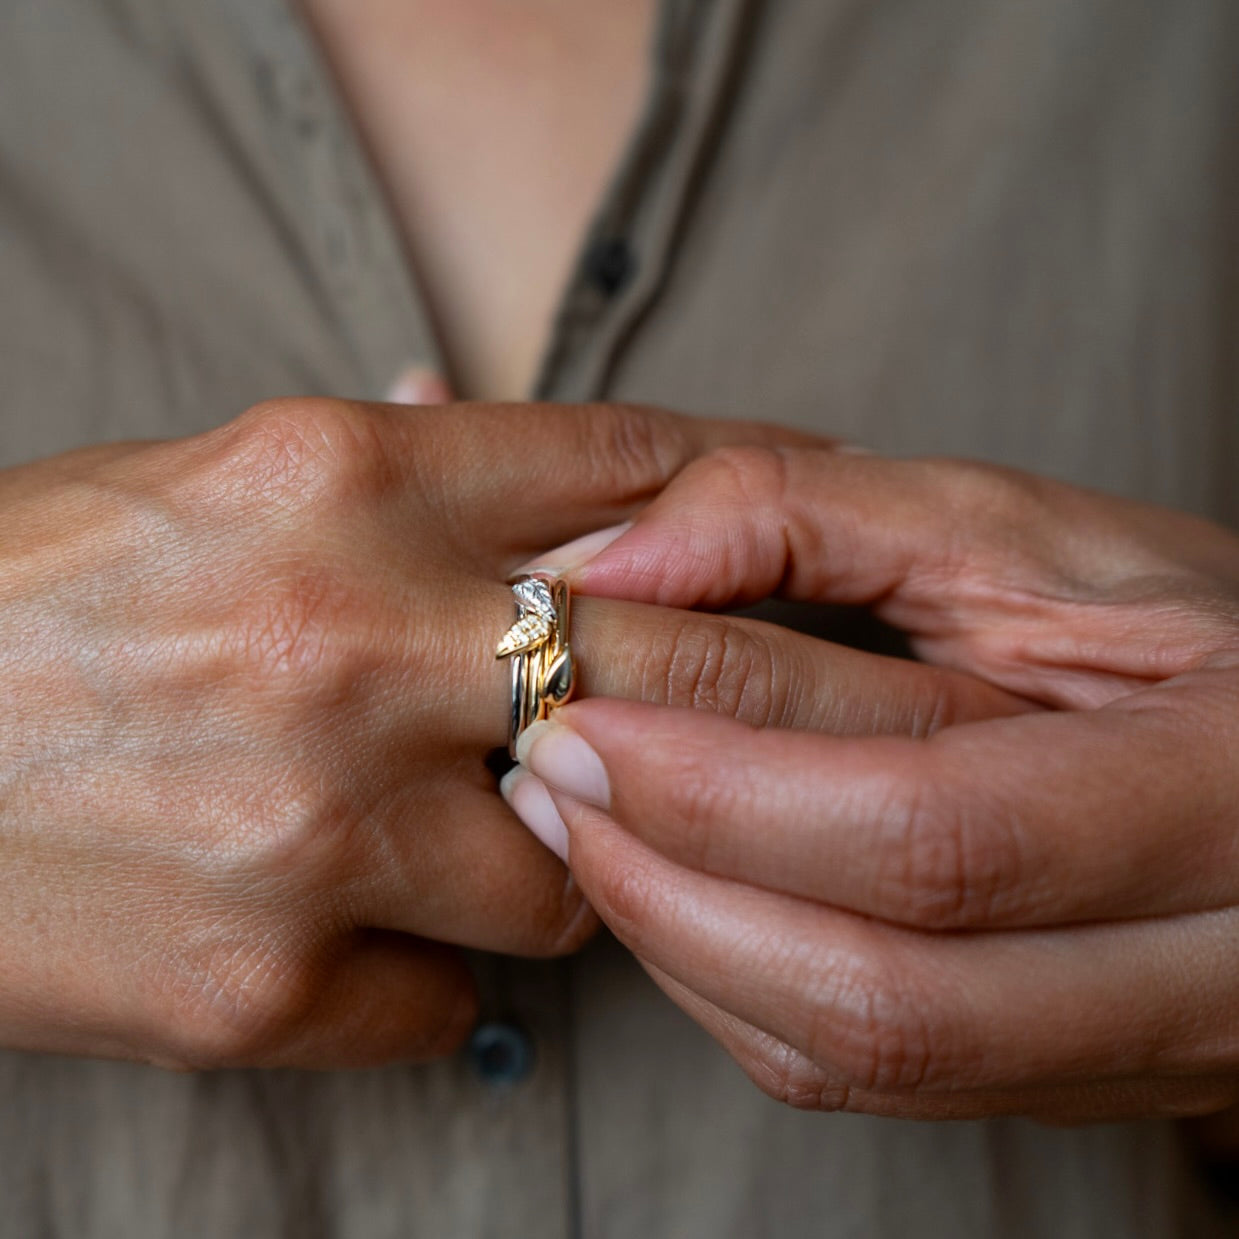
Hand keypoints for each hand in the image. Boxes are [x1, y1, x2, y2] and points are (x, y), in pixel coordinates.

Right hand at [0, 403, 1024, 1070]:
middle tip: (790, 726)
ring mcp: (317, 825)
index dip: (741, 490)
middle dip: (751, 703)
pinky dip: (438, 982)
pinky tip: (356, 940)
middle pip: (666, 672)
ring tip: (470, 845)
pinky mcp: (264, 986)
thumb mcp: (200, 485)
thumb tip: (499, 436)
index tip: (808, 517)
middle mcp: (349, 639)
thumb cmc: (24, 604)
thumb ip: (380, 477)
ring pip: (580, 876)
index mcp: (333, 479)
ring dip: (563, 866)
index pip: (621, 463)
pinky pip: (456, 1005)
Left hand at [509, 447, 1238, 1121]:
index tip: (585, 724)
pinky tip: (668, 889)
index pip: (939, 838)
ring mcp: (1134, 1046)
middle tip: (552, 780)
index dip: (732, 794)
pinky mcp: (1065, 1073)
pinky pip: (867, 1074)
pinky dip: (732, 988)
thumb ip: (818, 515)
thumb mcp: (1032, 537)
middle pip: (885, 993)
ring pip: (861, 1059)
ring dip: (683, 949)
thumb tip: (618, 557)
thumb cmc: (1186, 629)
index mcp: (1221, 792)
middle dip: (676, 891)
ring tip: (582, 827)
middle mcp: (1201, 966)